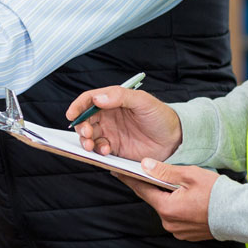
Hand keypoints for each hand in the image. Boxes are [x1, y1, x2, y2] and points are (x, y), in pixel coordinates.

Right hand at [65, 85, 181, 162]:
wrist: (175, 139)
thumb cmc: (160, 115)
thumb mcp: (143, 101)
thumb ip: (120, 96)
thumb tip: (97, 98)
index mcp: (112, 101)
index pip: (89, 100)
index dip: (78, 106)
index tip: (72, 114)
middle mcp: (108, 116)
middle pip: (85, 119)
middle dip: (81, 126)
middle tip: (87, 133)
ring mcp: (110, 132)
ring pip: (89, 136)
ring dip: (86, 140)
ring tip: (92, 145)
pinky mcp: (115, 148)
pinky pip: (99, 149)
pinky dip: (98, 151)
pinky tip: (106, 150)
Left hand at [115, 161, 218, 240]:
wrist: (240, 214)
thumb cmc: (217, 194)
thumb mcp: (189, 176)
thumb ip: (164, 171)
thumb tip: (144, 165)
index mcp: (167, 208)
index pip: (142, 190)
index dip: (130, 179)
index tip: (117, 172)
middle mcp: (169, 223)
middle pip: (155, 199)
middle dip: (155, 187)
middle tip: (156, 173)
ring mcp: (178, 231)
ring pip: (166, 208)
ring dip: (169, 197)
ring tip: (181, 187)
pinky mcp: (188, 234)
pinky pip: (176, 217)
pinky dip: (178, 207)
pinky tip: (189, 199)